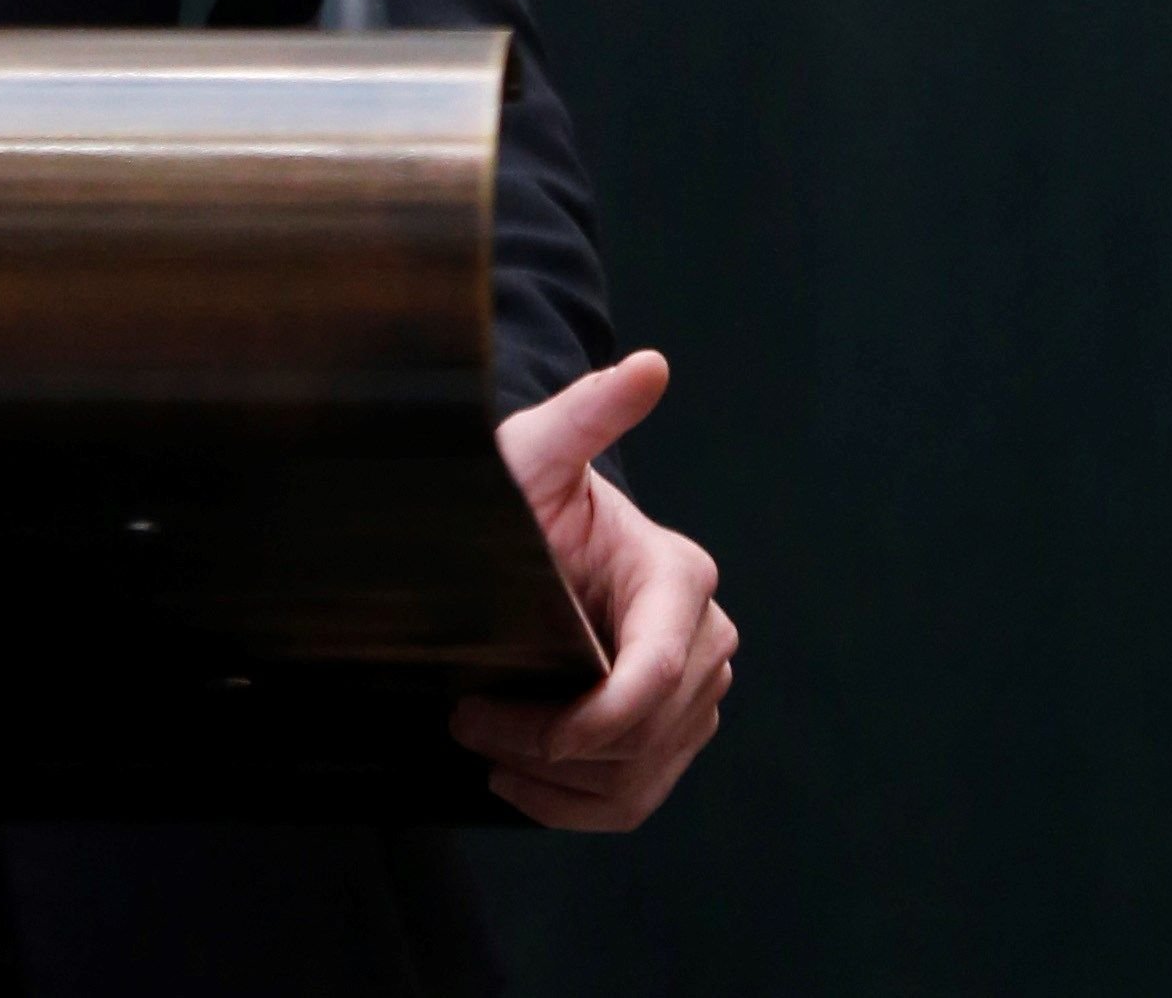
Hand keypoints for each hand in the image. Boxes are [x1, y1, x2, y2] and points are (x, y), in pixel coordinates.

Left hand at [451, 350, 734, 829]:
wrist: (526, 534)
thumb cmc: (522, 488)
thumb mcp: (534, 451)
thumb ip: (584, 413)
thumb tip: (651, 363)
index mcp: (680, 577)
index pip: (654, 675)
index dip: (587, 720)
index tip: (503, 724)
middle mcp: (705, 638)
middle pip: (643, 737)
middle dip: (552, 750)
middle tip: (466, 723)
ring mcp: (695, 692)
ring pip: (639, 777)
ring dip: (555, 786)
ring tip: (482, 748)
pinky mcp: (672, 733)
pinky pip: (635, 797)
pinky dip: (574, 807)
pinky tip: (515, 780)